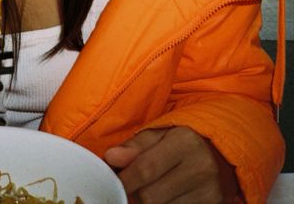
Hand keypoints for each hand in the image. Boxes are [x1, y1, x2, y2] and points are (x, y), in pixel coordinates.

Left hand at [104, 126, 238, 202]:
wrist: (221, 154)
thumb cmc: (183, 141)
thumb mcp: (160, 134)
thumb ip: (135, 146)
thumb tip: (111, 157)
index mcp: (185, 141)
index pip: (145, 169)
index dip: (124, 180)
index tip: (112, 182)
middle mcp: (201, 168)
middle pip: (151, 196)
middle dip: (134, 194)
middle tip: (130, 188)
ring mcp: (210, 193)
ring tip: (148, 190)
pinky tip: (163, 198)